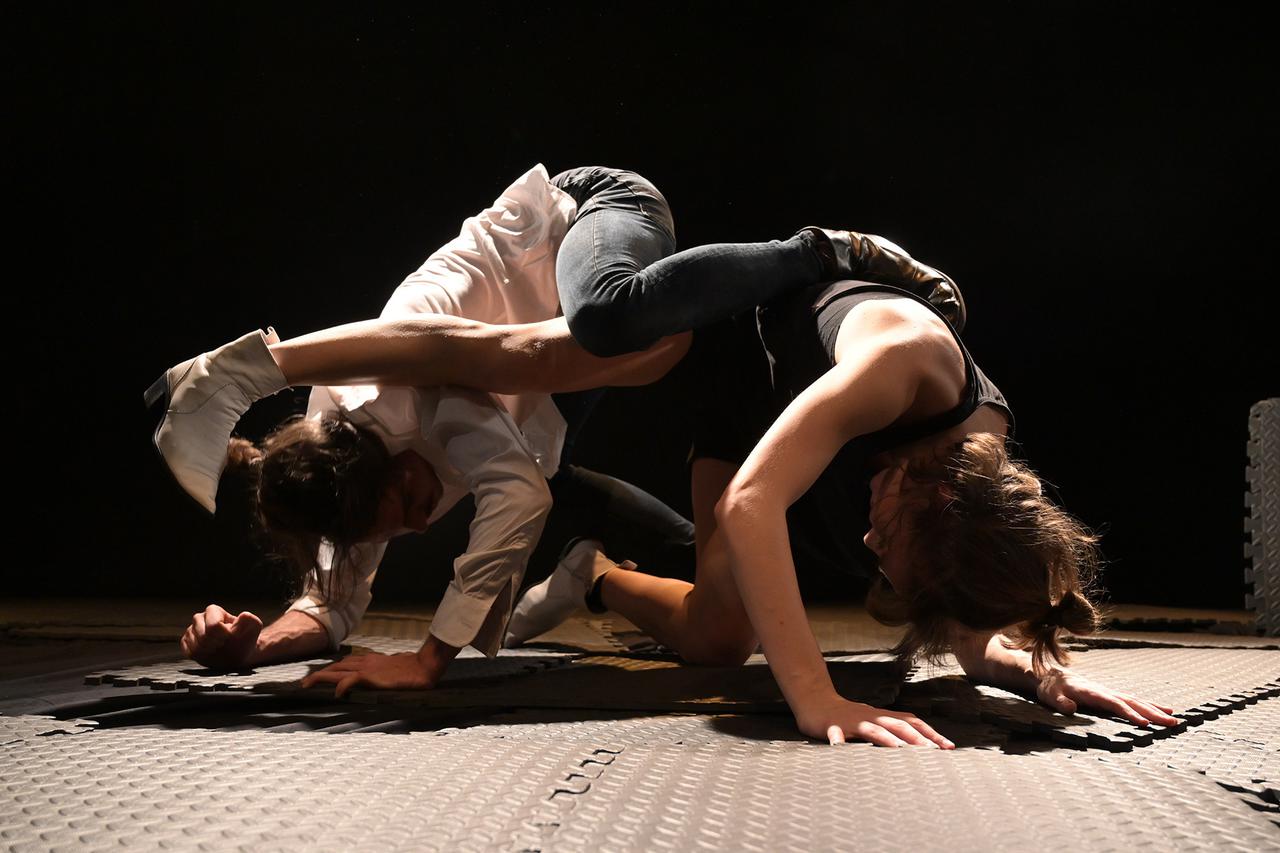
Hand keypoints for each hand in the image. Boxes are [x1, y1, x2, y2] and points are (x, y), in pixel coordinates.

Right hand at [180, 604, 262, 669]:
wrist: (240, 651)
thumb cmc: (246, 637)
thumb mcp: (253, 626)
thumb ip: (249, 620)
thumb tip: (244, 616)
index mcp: (213, 610)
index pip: (213, 626)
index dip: (223, 635)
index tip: (229, 637)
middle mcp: (199, 618)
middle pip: (203, 636)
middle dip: (216, 644)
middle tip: (223, 644)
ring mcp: (191, 630)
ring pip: (195, 645)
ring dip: (209, 651)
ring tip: (217, 648)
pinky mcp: (186, 643)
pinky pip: (187, 651)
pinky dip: (199, 655)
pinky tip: (208, 653)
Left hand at [300, 651, 438, 698]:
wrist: (423, 666)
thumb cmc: (413, 669)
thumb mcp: (394, 668)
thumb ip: (384, 671)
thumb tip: (382, 677)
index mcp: (371, 660)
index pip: (346, 663)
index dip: (333, 669)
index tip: (323, 675)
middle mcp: (366, 662)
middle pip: (337, 666)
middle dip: (320, 674)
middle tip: (305, 682)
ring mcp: (367, 668)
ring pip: (337, 671)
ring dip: (321, 677)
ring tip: (308, 685)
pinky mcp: (370, 676)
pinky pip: (349, 680)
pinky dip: (340, 686)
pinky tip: (336, 694)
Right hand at [797, 696, 955, 747]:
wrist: (815, 701)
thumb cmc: (846, 717)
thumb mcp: (871, 721)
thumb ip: (890, 730)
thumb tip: (917, 743)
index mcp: (882, 716)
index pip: (911, 721)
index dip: (930, 732)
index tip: (948, 746)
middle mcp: (871, 716)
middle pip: (898, 725)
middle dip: (917, 738)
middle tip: (933, 751)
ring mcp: (852, 721)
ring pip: (873, 729)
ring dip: (887, 739)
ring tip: (901, 750)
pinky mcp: (831, 725)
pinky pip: (836, 734)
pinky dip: (838, 740)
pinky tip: (839, 746)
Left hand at [1037, 670, 1178, 726]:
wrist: (1050, 675)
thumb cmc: (1051, 688)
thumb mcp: (1050, 696)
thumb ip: (1060, 702)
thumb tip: (1071, 709)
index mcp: (1092, 693)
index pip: (1115, 704)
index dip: (1130, 714)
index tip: (1145, 724)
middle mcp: (1104, 691)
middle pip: (1132, 702)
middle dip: (1153, 713)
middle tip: (1173, 723)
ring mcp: (1109, 692)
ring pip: (1136, 700)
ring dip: (1155, 709)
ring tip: (1174, 719)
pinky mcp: (1109, 695)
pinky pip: (1132, 700)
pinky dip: (1147, 705)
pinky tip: (1160, 710)